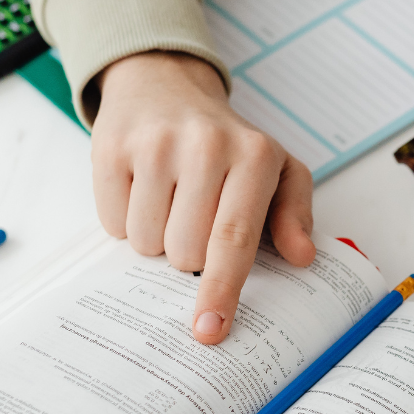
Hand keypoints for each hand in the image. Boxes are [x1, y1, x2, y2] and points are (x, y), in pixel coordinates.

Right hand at [91, 52, 313, 343]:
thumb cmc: (227, 143)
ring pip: (146, 243)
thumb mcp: (277, 169)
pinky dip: (126, 220)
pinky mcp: (111, 148)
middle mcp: (205, 145)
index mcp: (253, 156)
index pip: (234, 239)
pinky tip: (142, 190)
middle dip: (189, 255)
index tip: (210, 329)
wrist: (165, 84)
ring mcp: (154, 145)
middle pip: (185, 252)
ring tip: (170, 200)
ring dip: (156, 239)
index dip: (221, 290)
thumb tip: (302, 256)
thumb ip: (295, 215)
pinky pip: (112, 224)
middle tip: (196, 219)